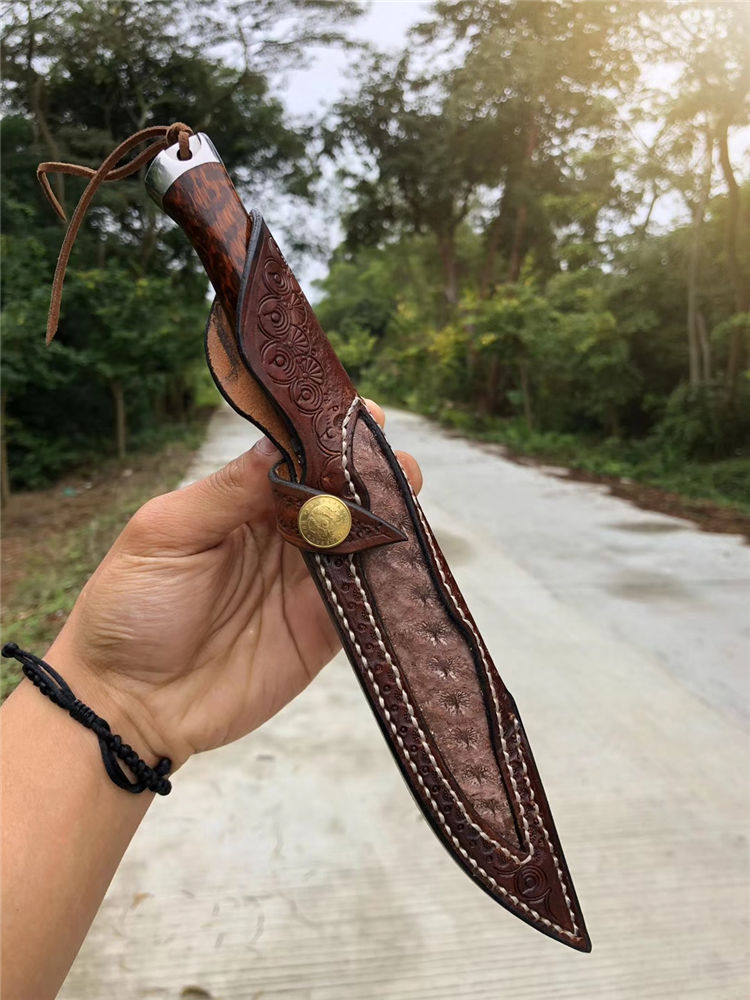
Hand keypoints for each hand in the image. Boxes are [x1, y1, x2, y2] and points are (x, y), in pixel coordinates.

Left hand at [46, 401, 421, 769]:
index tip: (360, 415)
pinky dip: (389, 576)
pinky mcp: (322, 629)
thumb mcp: (167, 534)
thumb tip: (279, 440)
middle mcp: (281, 537)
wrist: (130, 704)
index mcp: (242, 503)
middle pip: (338, 494)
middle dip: (370, 472)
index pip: (295, 457)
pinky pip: (366, 597)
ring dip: (389, 516)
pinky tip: (406, 552)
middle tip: (394, 459)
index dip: (328, 437)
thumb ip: (228, 490)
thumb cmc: (130, 608)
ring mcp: (305, 583)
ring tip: (408, 491)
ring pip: (361, 540)